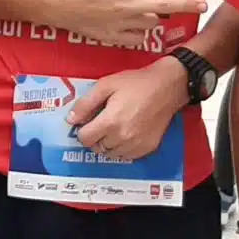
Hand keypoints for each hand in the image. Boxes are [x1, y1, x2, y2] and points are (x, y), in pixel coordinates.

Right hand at [43, 0, 203, 46]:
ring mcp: (122, 24)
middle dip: (187, 4)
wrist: (54, 5)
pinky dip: (142, 33)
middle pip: (166, 6)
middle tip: (203, 5)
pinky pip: (135, 38)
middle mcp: (128, 7)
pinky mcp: (112, 36)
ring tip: (166, 13)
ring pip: (152, 23)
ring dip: (160, 17)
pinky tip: (143, 28)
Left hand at [69, 60, 187, 159]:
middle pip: (97, 147)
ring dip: (109, 144)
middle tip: (103, 122)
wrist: (167, 86)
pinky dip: (123, 148)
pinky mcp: (148, 148)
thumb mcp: (106, 85)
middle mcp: (122, 138)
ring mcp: (136, 145)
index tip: (89, 121)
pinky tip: (127, 133)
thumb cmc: (136, 83)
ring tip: (115, 127)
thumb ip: (85, 104)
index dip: (83, 130)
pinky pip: (127, 156)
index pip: (84, 139)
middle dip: (96, 136)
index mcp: (110, 122)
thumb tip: (71, 120)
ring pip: (111, 154)